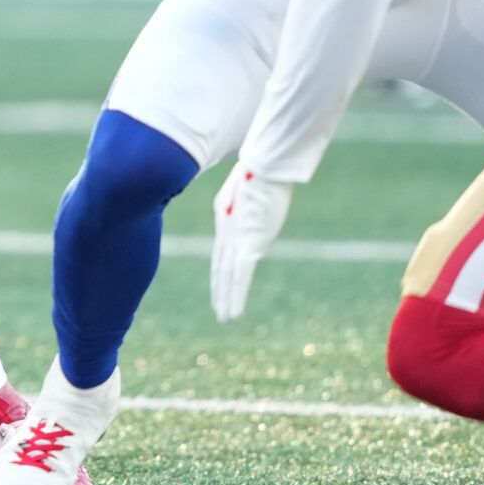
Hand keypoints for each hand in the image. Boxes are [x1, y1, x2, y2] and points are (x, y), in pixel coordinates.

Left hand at [210, 164, 293, 322]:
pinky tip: (233, 310)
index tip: (219, 286)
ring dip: (228, 299)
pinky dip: (236, 295)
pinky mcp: (248, 243)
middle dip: (221, 290)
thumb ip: (248, 195)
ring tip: (226, 319)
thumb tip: (253, 190)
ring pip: (228, 276)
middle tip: (219, 311)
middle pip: (221, 267)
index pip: (221, 251)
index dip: (219, 270)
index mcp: (227, 218)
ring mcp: (237, 239)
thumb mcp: (249, 182)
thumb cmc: (261, 167)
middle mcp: (227, 231)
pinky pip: (239, 275)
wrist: (264, 165)